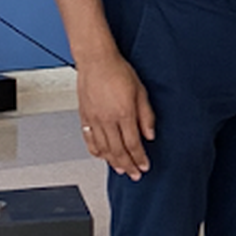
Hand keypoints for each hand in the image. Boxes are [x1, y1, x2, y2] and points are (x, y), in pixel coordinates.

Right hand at [77, 51, 155, 178]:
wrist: (96, 60)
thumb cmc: (118, 71)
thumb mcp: (140, 91)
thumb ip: (146, 115)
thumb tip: (150, 134)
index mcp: (124, 113)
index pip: (134, 144)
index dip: (140, 158)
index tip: (144, 166)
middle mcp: (108, 119)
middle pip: (118, 150)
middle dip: (128, 165)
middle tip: (134, 174)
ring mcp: (94, 119)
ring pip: (103, 149)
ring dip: (113, 162)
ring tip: (121, 169)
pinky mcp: (84, 116)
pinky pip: (89, 139)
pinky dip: (95, 151)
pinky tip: (101, 156)